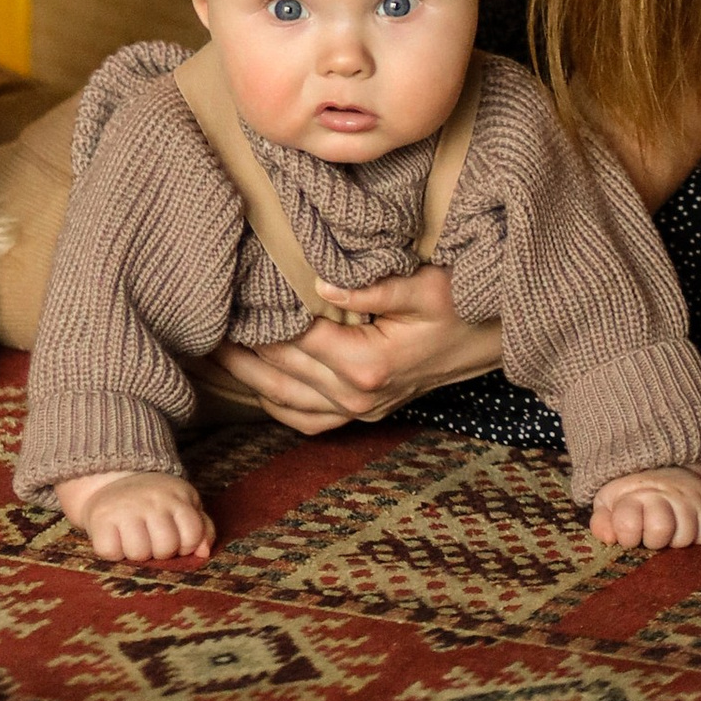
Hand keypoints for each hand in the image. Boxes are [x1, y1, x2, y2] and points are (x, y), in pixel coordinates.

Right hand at [55, 468, 212, 565]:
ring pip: (138, 553)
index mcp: (177, 496)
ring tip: (132, 538)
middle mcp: (152, 499)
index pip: (192, 534)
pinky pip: (110, 552)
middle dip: (159, 551)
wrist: (110, 478)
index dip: (185, 544)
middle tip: (150, 538)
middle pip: (165, 547)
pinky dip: (112, 552)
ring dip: (135, 554)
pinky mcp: (100, 517)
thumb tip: (204, 553)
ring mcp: (125, 507)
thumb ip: (201, 529)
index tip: (175, 537)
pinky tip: (115, 538)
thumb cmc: (154, 503)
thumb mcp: (183, 506)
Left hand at [213, 266, 504, 432]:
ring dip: (248, 376)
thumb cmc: (466, 302)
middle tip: (202, 318)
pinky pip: (311, 422)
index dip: (257, 315)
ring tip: (213, 346)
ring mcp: (364, 411)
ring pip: (288, 402)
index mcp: (369, 364)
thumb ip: (373, 284)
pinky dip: (278, 406)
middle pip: (282, 371)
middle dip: (240, 346)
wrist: (499, 334)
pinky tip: (254, 383)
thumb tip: (320, 278)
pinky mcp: (368, 413)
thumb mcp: (426, 283)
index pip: (294, 338)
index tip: (226, 291)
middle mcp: (361, 396)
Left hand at [587, 465, 700, 550]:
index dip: (626, 536)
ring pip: (686, 536)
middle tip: (650, 531)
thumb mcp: (608, 502)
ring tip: (668, 529)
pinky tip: (684, 527)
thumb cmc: (631, 493)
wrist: (662, 463)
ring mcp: (686, 496)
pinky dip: (697, 536)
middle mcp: (661, 491)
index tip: (628, 532)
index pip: (627, 524)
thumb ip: (602, 522)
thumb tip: (607, 537)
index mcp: (633, 493)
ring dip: (676, 540)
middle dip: (654, 539)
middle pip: (661, 528)